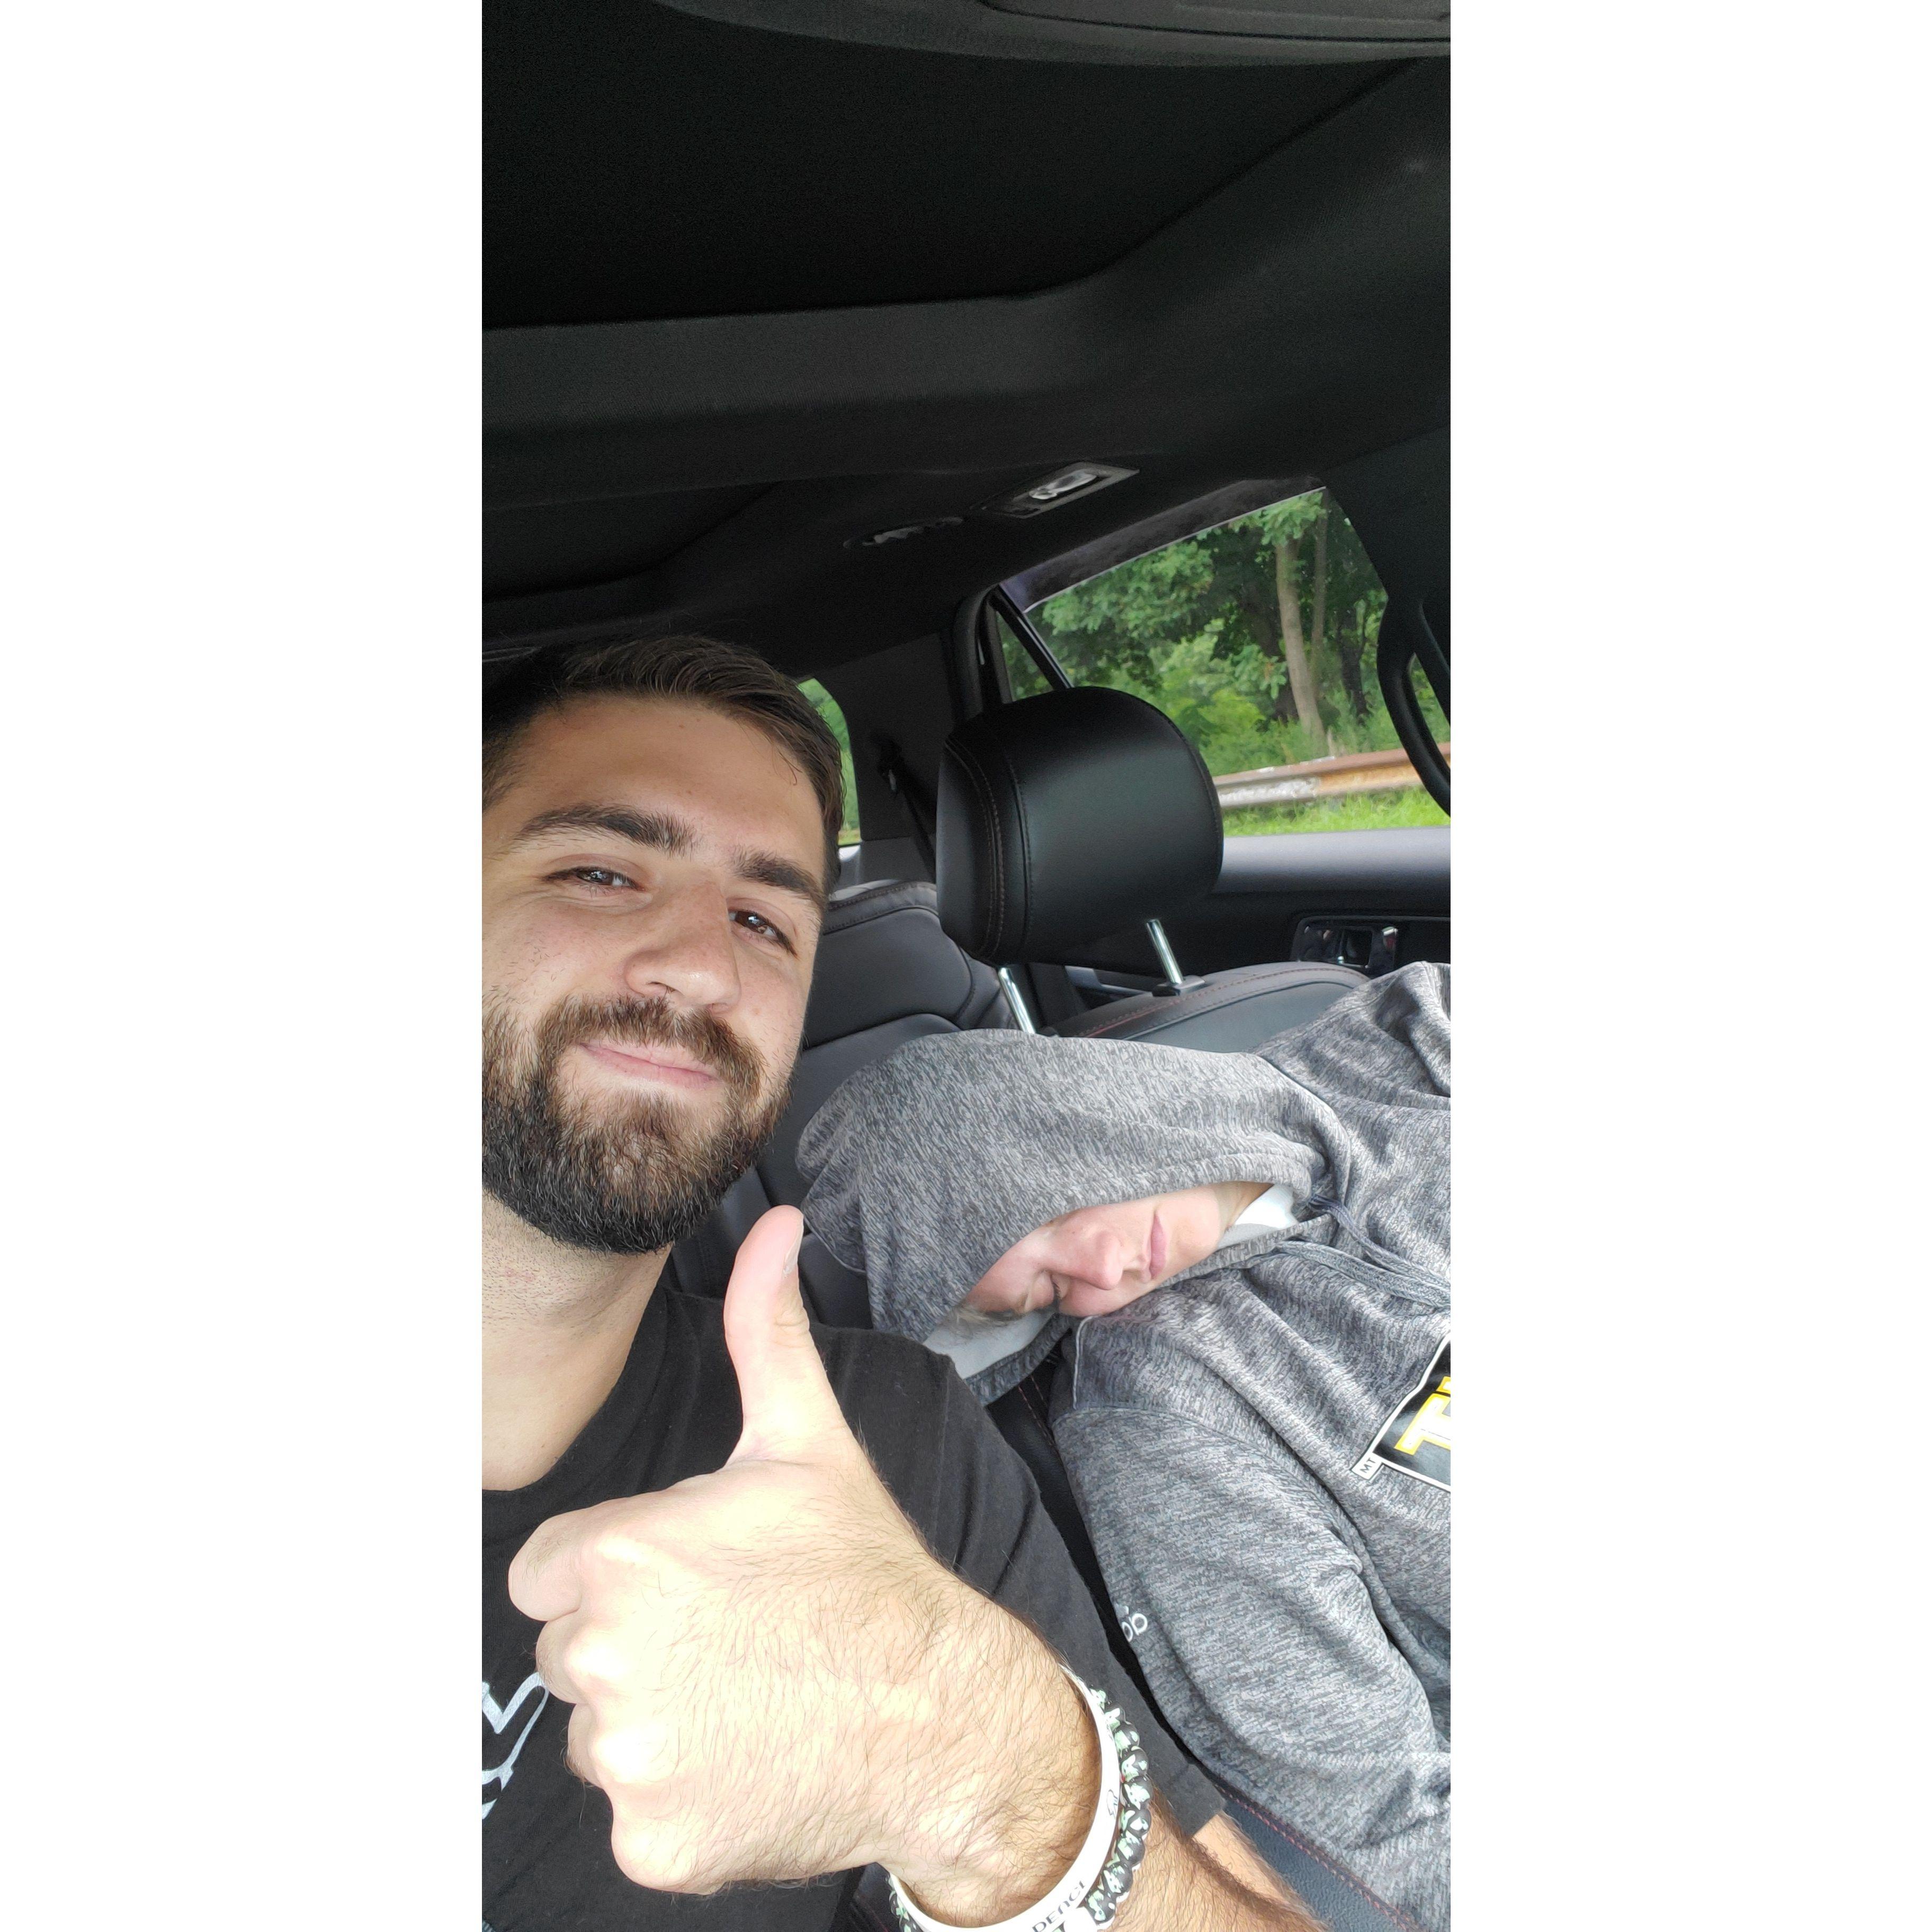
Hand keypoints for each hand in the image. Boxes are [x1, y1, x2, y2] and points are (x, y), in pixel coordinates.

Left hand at [507, 1206, 1096, 1909]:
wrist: (940, 1712)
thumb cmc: (865, 1571)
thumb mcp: (807, 1439)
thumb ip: (762, 1329)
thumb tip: (775, 1225)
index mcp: (621, 1552)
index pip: (549, 1573)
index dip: (617, 1572)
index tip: (690, 1579)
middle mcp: (605, 1656)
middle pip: (568, 1652)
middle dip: (633, 1643)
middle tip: (729, 1635)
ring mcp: (626, 1757)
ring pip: (597, 1731)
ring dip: (652, 1721)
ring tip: (743, 1693)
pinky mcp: (648, 1842)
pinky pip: (629, 1812)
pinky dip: (678, 1800)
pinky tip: (748, 1758)